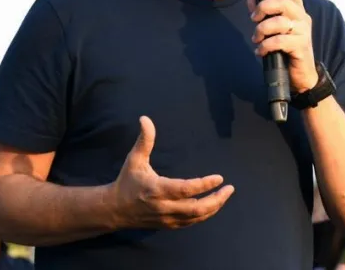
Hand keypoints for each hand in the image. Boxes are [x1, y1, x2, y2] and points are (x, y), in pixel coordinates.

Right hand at [109, 116, 233, 229]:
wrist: (114, 210)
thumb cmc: (127, 181)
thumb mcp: (134, 159)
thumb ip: (144, 140)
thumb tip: (145, 118)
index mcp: (157, 189)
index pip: (186, 189)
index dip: (204, 184)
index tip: (219, 178)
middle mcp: (164, 207)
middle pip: (196, 208)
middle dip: (216, 199)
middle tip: (230, 188)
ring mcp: (167, 218)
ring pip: (196, 218)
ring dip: (213, 207)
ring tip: (225, 195)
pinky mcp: (168, 225)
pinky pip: (191, 223)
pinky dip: (204, 215)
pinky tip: (212, 205)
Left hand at [248, 0, 318, 93]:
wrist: (300, 76)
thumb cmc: (287, 49)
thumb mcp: (274, 30)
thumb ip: (264, 14)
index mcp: (298, 11)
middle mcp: (303, 19)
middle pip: (283, 3)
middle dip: (263, 8)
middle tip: (253, 18)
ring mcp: (303, 32)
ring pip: (278, 22)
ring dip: (261, 30)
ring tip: (256, 39)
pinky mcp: (301, 47)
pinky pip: (279, 41)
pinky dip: (265, 46)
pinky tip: (260, 51)